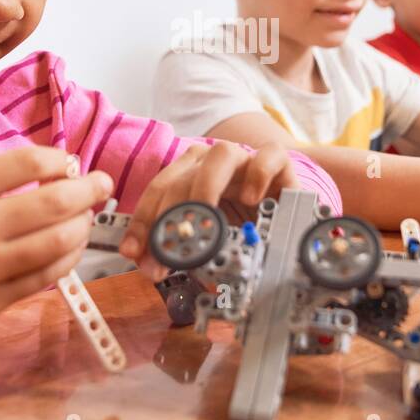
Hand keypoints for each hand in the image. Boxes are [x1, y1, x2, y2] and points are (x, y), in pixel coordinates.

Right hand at [0, 146, 113, 373]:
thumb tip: (56, 174)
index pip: (27, 162)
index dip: (59, 160)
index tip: (71, 163)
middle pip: (54, 201)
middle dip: (90, 190)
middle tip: (104, 184)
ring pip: (59, 242)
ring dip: (82, 227)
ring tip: (85, 218)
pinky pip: (44, 278)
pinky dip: (66, 260)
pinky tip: (69, 250)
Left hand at [117, 140, 297, 277]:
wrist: (287, 214)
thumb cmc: (242, 225)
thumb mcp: (207, 240)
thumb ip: (180, 248)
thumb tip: (150, 265)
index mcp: (190, 173)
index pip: (159, 190)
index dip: (144, 221)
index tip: (133, 251)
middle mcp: (213, 162)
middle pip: (184, 177)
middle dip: (170, 218)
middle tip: (169, 254)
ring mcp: (245, 160)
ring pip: (221, 155)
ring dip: (206, 189)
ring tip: (205, 224)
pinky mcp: (278, 164)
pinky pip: (268, 157)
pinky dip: (258, 175)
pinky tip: (251, 200)